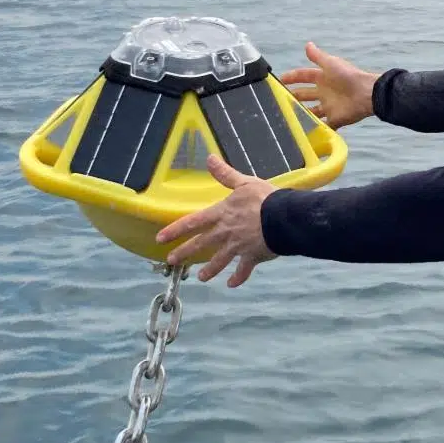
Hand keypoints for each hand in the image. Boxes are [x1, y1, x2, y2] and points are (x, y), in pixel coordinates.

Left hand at [155, 155, 276, 286]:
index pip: (193, 222)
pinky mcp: (252, 256)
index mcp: (222, 214)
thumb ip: (225, 174)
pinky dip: (238, 277)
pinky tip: (232, 284)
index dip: (176, 230)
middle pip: (201, 244)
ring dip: (210, 270)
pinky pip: (243, 269)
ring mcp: (238, 246)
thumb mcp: (244, 183)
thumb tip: (209, 158)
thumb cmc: (264, 198)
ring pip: (220, 260)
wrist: (283, 218)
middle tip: (172, 261)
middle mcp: (226, 232)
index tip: (160, 239)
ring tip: (201, 278)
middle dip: (185, 252)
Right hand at [277, 41, 378, 129]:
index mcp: (323, 77)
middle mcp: (324, 92)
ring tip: (287, 117)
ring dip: (301, 113)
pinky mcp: (335, 119)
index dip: (292, 77)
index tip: (279, 80)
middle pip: (304, 95)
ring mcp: (329, 106)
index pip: (303, 76)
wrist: (366, 94)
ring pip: (311, 111)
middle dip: (293, 96)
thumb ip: (318, 56)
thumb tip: (307, 44)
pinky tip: (303, 131)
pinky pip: (323, 125)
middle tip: (278, 100)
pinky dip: (315, 128)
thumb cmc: (348, 76)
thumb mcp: (331, 63)